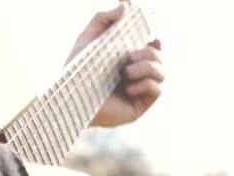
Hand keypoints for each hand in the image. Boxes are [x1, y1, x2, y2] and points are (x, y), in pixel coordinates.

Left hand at [66, 1, 164, 127]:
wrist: (71, 98)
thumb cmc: (77, 70)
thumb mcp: (89, 38)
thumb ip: (104, 18)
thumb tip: (125, 4)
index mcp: (127, 59)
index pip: (152, 48)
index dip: (156, 42)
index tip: (153, 38)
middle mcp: (136, 75)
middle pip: (159, 58)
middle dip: (149, 54)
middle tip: (129, 57)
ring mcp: (139, 92)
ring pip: (162, 73)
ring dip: (147, 68)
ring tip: (126, 73)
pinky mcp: (139, 107)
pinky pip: (157, 90)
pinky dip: (145, 85)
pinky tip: (127, 89)